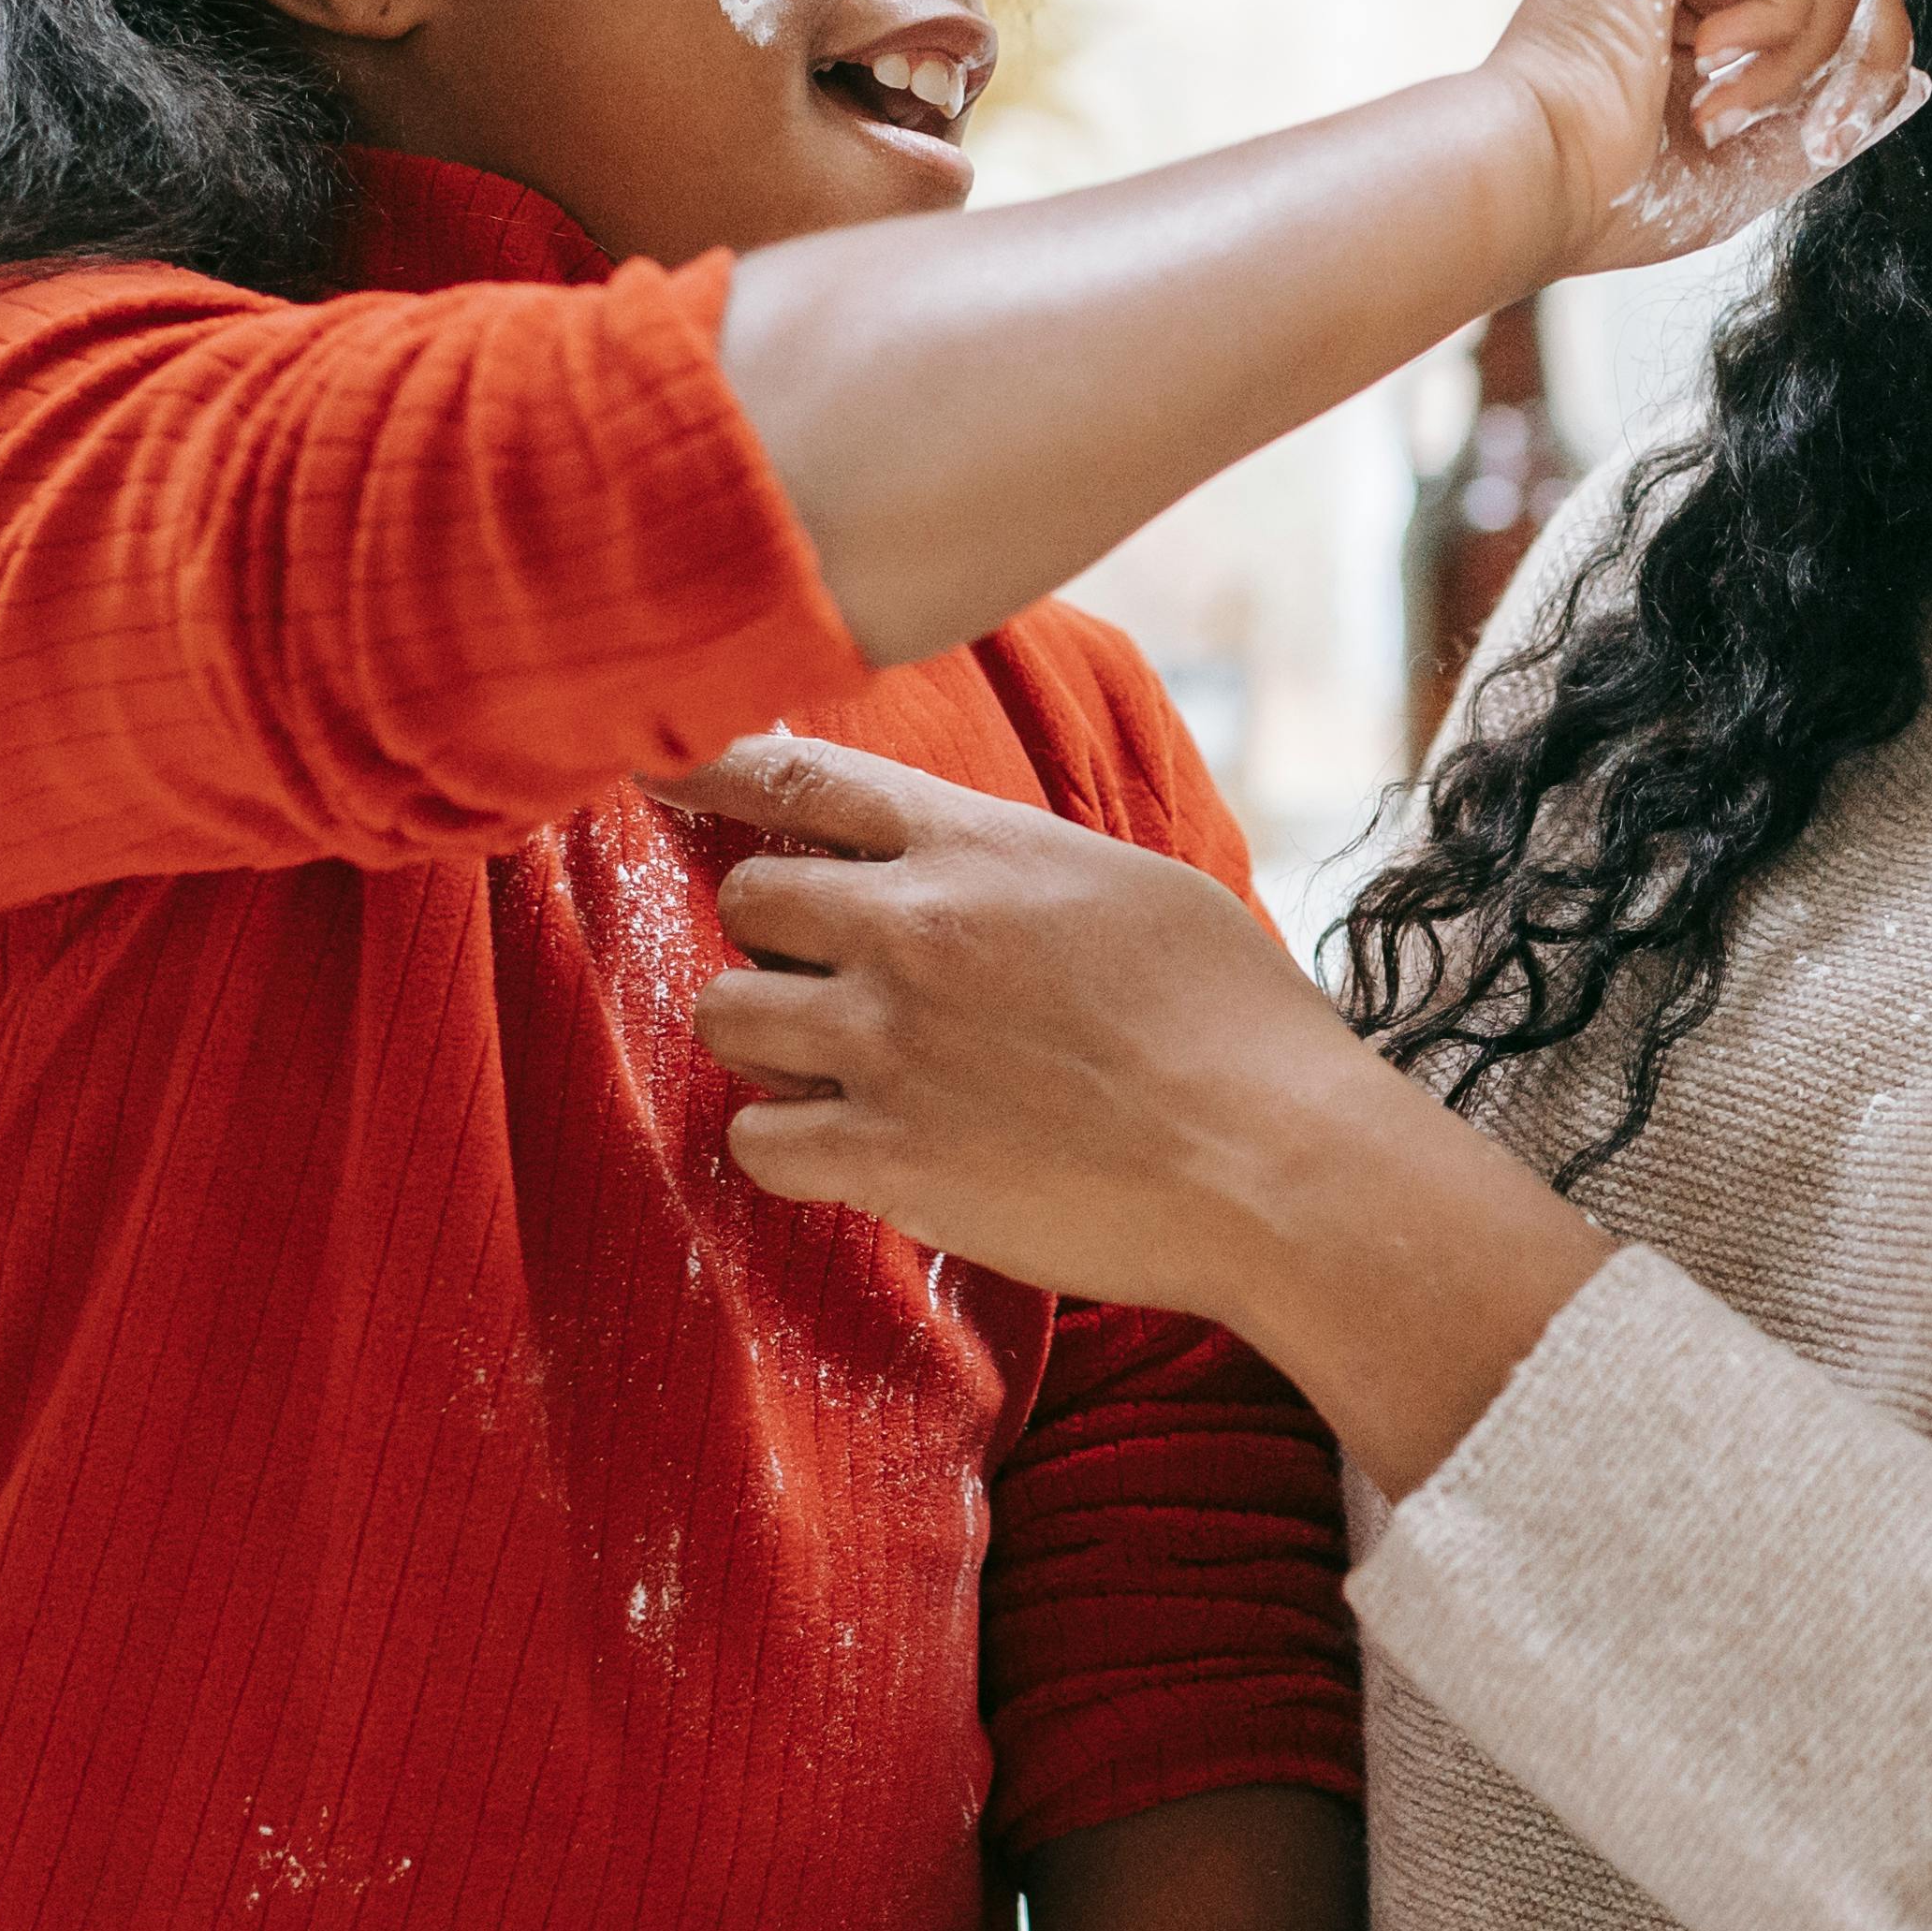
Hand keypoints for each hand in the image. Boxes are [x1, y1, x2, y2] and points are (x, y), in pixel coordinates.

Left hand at [675, 738, 1374, 1324]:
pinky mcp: (880, 1156)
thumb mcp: (1141, 891)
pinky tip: (850, 1152)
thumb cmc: (1243, 1030)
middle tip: (840, 982)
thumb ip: (1026, 869)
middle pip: (747, 898)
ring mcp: (887, 1043)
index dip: (709, 766)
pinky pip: (755, 1138)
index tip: (657, 766)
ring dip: (772, 1040)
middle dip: (779, 938)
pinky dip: (790, 1146)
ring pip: (728, 1013)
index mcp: (980, 846)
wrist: (1274, 1164)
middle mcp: (913, 927)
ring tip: (846, 1071)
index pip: (800, 776)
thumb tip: (974, 871)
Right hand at [1482, 0, 1931, 279]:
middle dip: (1865, 64)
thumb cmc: (1622, 197)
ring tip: (1724, 109)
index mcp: (1718, 22)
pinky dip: (1776, 16)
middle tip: (1822, 137)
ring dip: (1806, 58)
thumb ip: (1832, 120)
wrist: (1546, 180)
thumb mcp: (1753, 171)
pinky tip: (1708, 54)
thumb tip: (1914, 83)